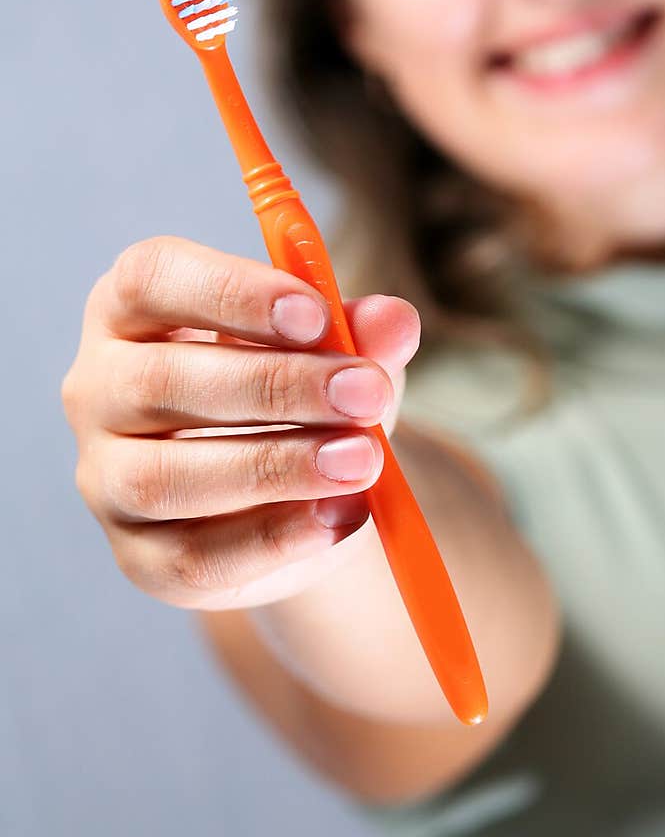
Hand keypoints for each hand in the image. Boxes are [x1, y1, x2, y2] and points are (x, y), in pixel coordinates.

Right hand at [61, 236, 420, 610]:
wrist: (296, 502)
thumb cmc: (299, 398)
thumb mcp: (338, 355)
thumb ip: (364, 333)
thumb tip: (395, 321)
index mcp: (132, 308)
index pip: (149, 279)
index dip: (230, 291)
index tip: (316, 315)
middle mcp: (98, 388)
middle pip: (160, 380)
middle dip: (274, 385)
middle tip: (365, 393)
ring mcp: (106, 479)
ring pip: (164, 476)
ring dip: (272, 466)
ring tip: (360, 460)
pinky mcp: (140, 557)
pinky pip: (194, 554)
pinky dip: (273, 538)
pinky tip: (338, 516)